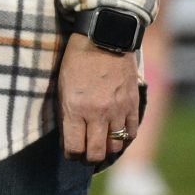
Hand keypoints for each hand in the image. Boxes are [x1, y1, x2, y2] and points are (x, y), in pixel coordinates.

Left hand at [57, 32, 141, 166]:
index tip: (71, 153)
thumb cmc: (77, 58)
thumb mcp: (62, 84)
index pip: (74, 147)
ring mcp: (117, 110)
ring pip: (115, 146)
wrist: (104, 36)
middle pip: (95, 153)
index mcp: (74, 107)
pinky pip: (131, 132)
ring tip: (102, 143)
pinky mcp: (132, 104)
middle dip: (89, 158)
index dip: (71, 155)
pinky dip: (124, 136)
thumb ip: (66, 111)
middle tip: (87, 154)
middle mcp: (96, 113)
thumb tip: (68, 136)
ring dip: (108, 148)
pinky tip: (118, 132)